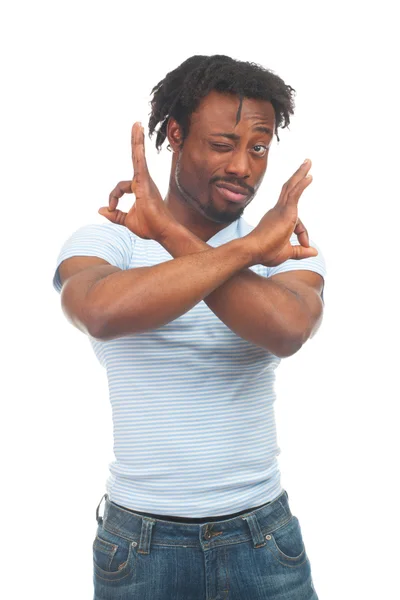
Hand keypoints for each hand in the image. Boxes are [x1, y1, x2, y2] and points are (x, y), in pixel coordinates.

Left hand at [98, 122, 177, 240]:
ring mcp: (146, 181)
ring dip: (137, 140)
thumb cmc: (150, 227)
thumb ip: (115, 215)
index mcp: (140, 189)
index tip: (110, 208)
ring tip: (137, 124)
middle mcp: (144, 182)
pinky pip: (140, 163)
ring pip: (138, 157)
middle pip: (136, 158)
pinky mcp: (145, 182)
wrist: (163, 232)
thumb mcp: (127, 221)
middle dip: (136, 143)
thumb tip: (101, 210)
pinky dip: (138, 151)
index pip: (121, 188)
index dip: (112, 198)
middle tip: (136, 125)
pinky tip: (139, 139)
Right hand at [246, 159, 317, 266]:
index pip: (296, 221)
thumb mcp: (287, 253)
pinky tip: (309, 177)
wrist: (252, 251)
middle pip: (289, 189)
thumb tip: (314, 252)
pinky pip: (294, 194)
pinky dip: (302, 185)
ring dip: (301, 174)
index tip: (305, 245)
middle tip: (306, 164)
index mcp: (277, 219)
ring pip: (291, 187)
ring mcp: (280, 210)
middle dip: (298, 176)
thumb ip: (300, 252)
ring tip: (308, 162)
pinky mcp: (284, 211)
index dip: (303, 234)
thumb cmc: (265, 253)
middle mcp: (277, 211)